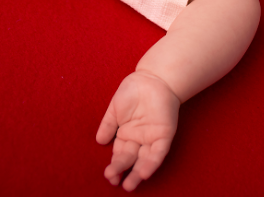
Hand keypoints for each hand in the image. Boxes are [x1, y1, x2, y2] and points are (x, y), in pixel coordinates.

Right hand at [96, 71, 180, 190]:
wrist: (152, 77)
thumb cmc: (132, 90)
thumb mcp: (115, 109)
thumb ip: (108, 125)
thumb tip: (99, 141)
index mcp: (126, 134)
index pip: (120, 154)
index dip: (115, 165)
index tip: (108, 175)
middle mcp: (139, 139)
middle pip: (131, 159)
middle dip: (122, 171)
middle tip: (114, 181)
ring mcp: (151, 137)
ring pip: (145, 160)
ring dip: (138, 173)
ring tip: (129, 185)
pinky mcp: (164, 134)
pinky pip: (158, 152)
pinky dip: (152, 162)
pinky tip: (144, 172)